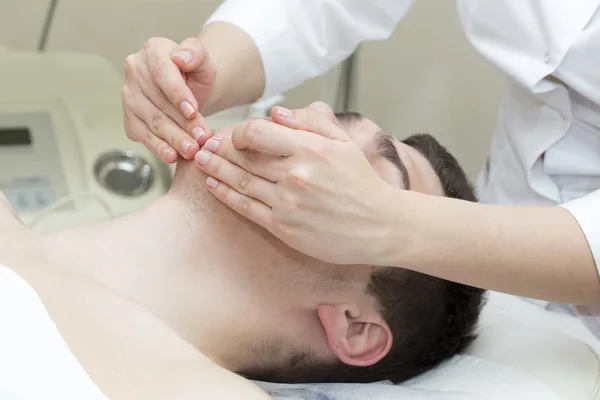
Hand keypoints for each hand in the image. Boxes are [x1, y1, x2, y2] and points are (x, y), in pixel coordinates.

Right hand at [122, 37, 214, 162]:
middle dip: (181, 124)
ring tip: (191, 150)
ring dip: (172, 139)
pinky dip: (158, 147)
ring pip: (151, 121)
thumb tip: (181, 58)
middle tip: (201, 139)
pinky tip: (172, 156)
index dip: (177, 94)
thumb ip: (196, 53)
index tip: (194, 111)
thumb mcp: (204, 61)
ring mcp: (128, 96)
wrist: (191, 90)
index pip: (163, 73)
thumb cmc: (197, 74)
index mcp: (153, 50)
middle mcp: (135, 71)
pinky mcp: (129, 118)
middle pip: (157, 102)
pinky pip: (142, 135)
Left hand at [194, 102, 398, 264]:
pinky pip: (246, 208)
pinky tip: (214, 186)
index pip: (258, 132)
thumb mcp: (345, 143)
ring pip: (241, 181)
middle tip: (203, 145)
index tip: (234, 135)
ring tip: (201, 161)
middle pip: (244, 157)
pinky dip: (226, 195)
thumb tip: (276, 112)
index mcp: (311, 149)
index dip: (239, 132)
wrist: (380, 226)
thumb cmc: (362, 183)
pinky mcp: (284, 227)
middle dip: (219, 149)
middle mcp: (296, 174)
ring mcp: (288, 203)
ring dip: (215, 170)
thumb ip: (312, 122)